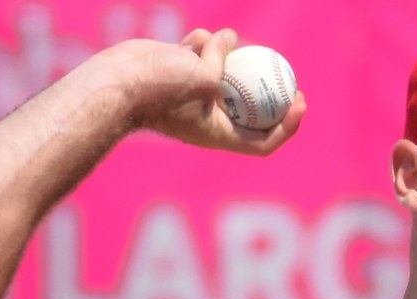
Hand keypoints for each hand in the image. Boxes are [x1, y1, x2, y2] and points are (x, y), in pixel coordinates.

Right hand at [100, 29, 306, 155]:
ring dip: (225, 55)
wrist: (118, 81)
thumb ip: (223, 59)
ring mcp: (195, 96)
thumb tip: (231, 39)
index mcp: (219, 134)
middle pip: (250, 108)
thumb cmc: (160, 88)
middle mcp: (209, 118)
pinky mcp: (182, 74)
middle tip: (286, 70)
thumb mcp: (204, 75)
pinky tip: (190, 41)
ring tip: (212, 46)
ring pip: (226, 73)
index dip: (287, 125)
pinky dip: (202, 44)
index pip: (263, 142)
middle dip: (267, 88)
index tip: (299, 101)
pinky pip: (203, 56)